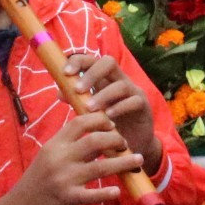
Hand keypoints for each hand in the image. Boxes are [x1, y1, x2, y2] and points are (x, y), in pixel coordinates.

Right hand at [0, 113, 142, 204]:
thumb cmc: (37, 180)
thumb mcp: (48, 156)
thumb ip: (68, 144)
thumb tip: (95, 131)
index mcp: (54, 145)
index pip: (80, 122)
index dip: (100, 120)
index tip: (113, 124)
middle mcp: (60, 158)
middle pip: (95, 140)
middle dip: (116, 139)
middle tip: (125, 144)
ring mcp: (65, 179)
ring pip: (101, 167)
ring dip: (124, 163)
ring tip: (138, 161)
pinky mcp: (69, 198)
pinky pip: (93, 195)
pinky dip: (107, 193)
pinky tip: (118, 191)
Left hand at [64, 52, 159, 169]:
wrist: (132, 143)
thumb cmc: (109, 124)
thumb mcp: (90, 112)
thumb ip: (77, 101)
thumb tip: (60, 93)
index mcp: (105, 78)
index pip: (92, 60)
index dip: (78, 61)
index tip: (65, 73)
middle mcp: (120, 80)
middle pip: (108, 62)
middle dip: (91, 74)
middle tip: (78, 90)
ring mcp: (133, 91)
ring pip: (121, 84)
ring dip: (103, 95)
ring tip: (89, 108)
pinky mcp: (144, 105)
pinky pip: (133, 101)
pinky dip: (119, 107)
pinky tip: (108, 116)